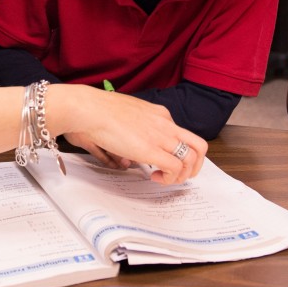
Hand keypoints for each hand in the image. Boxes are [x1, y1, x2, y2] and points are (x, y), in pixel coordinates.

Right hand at [47, 85, 205, 184]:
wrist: (88, 108)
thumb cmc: (97, 111)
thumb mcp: (122, 118)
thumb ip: (131, 134)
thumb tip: (129, 156)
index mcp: (159, 114)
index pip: (183, 135)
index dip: (179, 152)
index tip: (164, 161)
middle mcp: (165, 124)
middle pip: (199, 146)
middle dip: (194, 166)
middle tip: (178, 175)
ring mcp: (160, 136)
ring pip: (192, 158)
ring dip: (183, 175)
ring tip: (163, 178)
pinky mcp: (151, 150)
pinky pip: (175, 168)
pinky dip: (170, 178)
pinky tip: (154, 177)